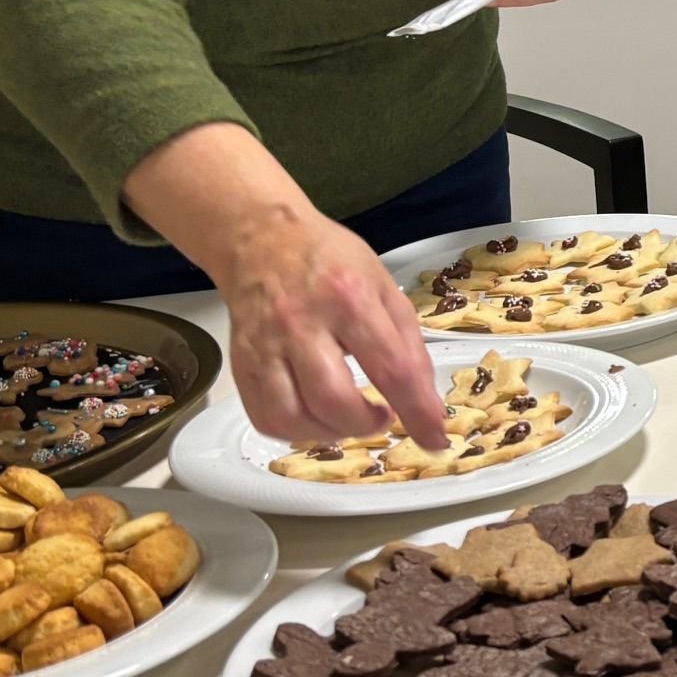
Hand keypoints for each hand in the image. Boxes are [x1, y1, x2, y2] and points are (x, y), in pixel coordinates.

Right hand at [209, 202, 447, 449]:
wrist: (260, 238)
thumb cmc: (330, 261)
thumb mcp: (384, 286)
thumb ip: (408, 341)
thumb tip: (424, 398)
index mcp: (349, 299)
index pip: (392, 368)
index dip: (417, 412)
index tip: (435, 438)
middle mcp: (301, 324)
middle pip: (333, 401)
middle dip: (366, 425)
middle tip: (382, 416)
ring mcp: (265, 346)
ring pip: (292, 418)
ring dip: (330, 434)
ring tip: (350, 419)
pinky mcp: (241, 364)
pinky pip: (265, 419)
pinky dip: (295, 432)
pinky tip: (315, 418)